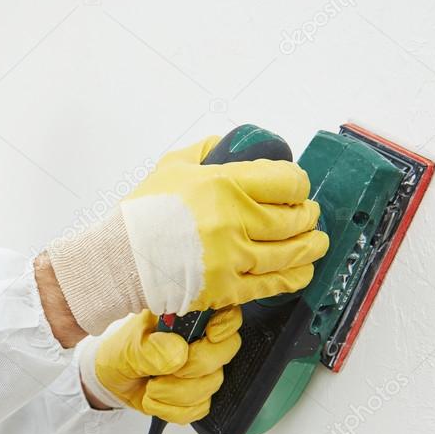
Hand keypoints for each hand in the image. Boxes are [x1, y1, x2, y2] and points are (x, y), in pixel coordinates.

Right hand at [47, 136, 327, 333]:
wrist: (119, 259)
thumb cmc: (142, 213)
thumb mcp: (172, 166)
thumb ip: (207, 151)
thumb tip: (229, 144)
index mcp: (224, 184)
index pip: (288, 181)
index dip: (298, 185)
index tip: (295, 189)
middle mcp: (234, 221)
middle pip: (296, 218)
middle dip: (308, 215)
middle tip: (307, 215)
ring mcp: (234, 258)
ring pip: (293, 252)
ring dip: (311, 245)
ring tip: (315, 241)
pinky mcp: (229, 289)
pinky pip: (276, 283)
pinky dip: (295, 276)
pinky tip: (302, 270)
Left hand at [80, 307, 241, 423]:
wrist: (112, 381)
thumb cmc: (120, 353)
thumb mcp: (128, 347)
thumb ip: (151, 349)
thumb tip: (179, 353)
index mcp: (185, 318)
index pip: (224, 313)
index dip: (225, 325)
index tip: (210, 336)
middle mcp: (198, 341)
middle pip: (224, 351)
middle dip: (196, 367)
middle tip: (167, 370)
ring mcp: (201, 368)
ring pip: (212, 383)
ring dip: (177, 393)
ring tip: (152, 387)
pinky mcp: (197, 394)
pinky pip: (201, 407)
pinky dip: (173, 409)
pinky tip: (156, 399)